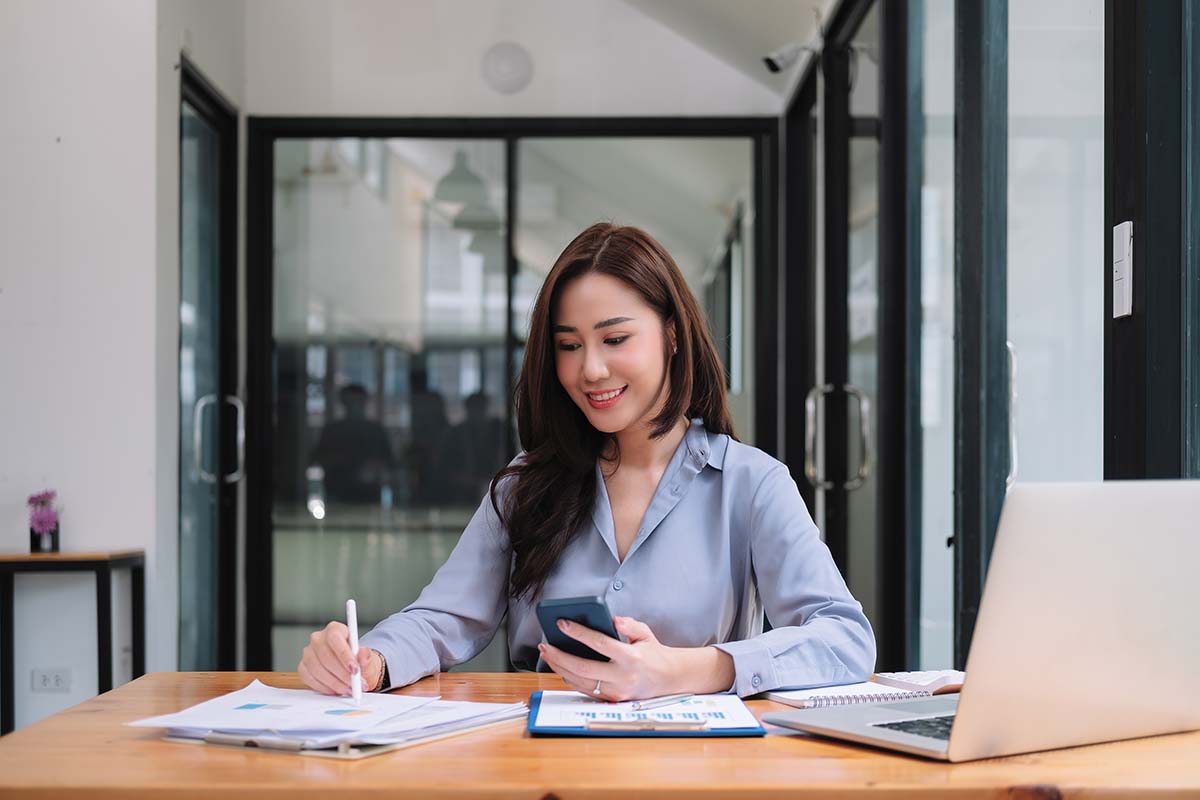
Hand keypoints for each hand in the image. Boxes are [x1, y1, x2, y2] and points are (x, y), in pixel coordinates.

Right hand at [298, 621, 382, 695]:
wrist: (350, 667)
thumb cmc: (356, 660)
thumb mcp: (365, 657)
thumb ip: (365, 656)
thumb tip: (363, 656)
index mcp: (334, 629)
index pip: (335, 639)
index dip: (345, 655)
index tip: (355, 670)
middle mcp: (318, 639)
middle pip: (326, 656)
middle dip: (342, 674)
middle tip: (354, 685)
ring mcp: (308, 653)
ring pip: (317, 669)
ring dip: (334, 683)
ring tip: (348, 690)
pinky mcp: (303, 667)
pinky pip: (309, 679)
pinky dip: (324, 687)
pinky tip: (335, 690)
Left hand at [539, 616, 680, 701]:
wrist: (669, 679)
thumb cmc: (654, 653)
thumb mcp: (645, 634)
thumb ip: (629, 625)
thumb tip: (613, 620)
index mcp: (631, 657)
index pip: (599, 643)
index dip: (578, 632)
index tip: (562, 623)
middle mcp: (622, 677)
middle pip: (582, 667)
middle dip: (559, 655)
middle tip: (545, 644)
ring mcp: (616, 691)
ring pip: (580, 681)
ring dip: (560, 668)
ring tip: (548, 654)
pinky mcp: (612, 700)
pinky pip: (585, 690)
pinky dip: (570, 678)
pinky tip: (561, 667)